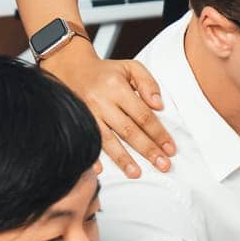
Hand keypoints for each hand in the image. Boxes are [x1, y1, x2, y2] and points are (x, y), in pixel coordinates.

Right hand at [41, 40, 174, 178]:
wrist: (70, 67)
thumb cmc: (105, 72)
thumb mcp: (130, 68)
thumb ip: (148, 83)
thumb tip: (159, 105)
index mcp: (117, 88)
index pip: (143, 115)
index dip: (158, 133)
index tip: (170, 148)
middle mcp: (101, 102)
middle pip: (128, 130)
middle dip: (147, 150)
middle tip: (163, 165)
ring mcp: (86, 114)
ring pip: (107, 140)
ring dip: (122, 159)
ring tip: (136, 173)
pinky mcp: (75, 122)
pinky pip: (86, 141)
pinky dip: (92, 157)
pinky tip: (100, 171)